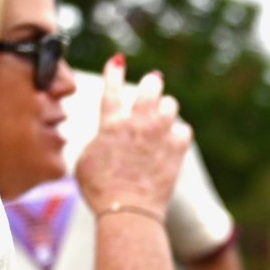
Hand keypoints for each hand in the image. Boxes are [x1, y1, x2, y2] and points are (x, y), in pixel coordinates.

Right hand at [75, 56, 190, 218]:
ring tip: (162, 112)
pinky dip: (178, 133)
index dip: (114, 71)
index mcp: (111, 124)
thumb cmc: (100, 190)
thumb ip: (99, 141)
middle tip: (153, 82)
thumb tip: (105, 138)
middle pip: (150, 89)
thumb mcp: (85, 161)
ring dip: (166, 106)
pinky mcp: (176, 149)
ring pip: (170, 105)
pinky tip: (174, 138)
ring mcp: (159, 134)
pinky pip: (184, 130)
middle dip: (152, 83)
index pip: (112, 89)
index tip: (118, 60)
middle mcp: (137, 123)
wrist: (127, 210)